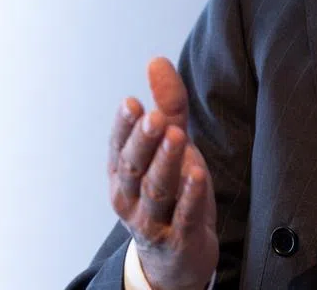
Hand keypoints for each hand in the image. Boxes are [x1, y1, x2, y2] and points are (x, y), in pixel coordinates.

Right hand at [108, 57, 218, 289]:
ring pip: (156, 190)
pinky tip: (197, 175)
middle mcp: (130, 197)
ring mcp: (152, 221)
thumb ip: (168, 105)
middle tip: (154, 116)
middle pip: (134, 167)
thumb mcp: (171, 145)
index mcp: (124, 172)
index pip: (118, 146)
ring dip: (166, 163)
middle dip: (142, 141)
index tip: (131, 103)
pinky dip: (190, 197)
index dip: (124, 126)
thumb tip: (156, 60)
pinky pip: (184, 217)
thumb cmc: (171, 192)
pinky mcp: (179, 239)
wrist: (177, 256)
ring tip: (177, 136)